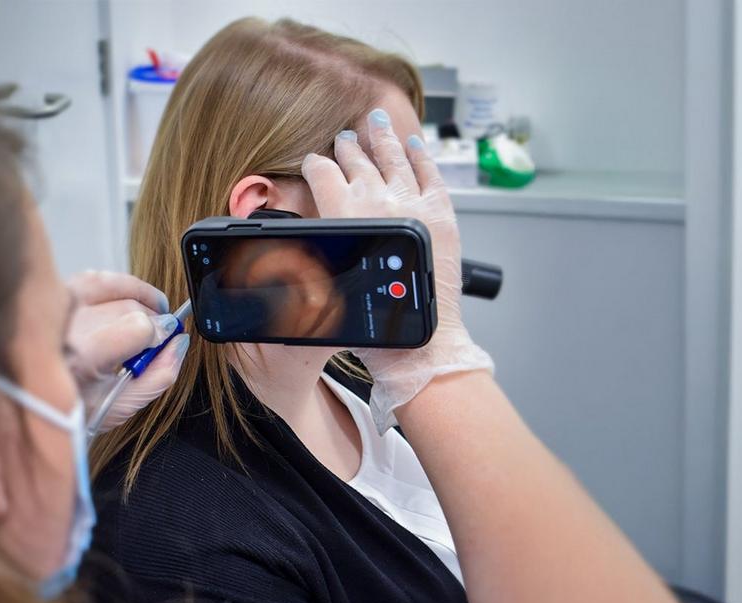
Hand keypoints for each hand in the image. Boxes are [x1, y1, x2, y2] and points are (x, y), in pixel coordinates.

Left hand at [65, 271, 188, 432]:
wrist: (33, 405)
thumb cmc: (74, 410)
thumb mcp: (121, 407)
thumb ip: (159, 375)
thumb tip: (180, 343)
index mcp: (82, 356)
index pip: (137, 326)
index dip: (161, 332)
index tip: (167, 341)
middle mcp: (65, 326)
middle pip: (128, 305)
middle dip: (152, 318)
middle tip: (158, 337)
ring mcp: (53, 308)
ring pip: (110, 283)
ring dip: (136, 294)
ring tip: (150, 309)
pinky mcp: (49, 299)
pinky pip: (90, 278)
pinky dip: (113, 286)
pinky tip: (123, 300)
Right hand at [301, 108, 492, 432]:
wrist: (417, 341)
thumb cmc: (374, 325)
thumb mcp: (326, 287)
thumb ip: (314, 255)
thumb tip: (301, 246)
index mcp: (344, 214)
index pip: (323, 174)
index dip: (316, 164)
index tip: (315, 160)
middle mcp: (377, 200)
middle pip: (358, 160)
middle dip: (347, 146)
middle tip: (343, 136)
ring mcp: (412, 202)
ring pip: (394, 157)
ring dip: (381, 137)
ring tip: (374, 122)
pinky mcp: (440, 214)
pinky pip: (429, 173)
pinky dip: (421, 155)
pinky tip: (414, 143)